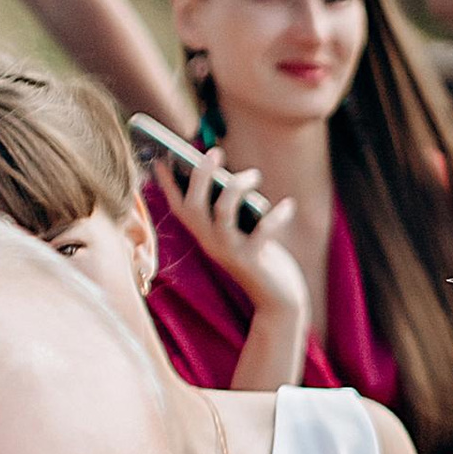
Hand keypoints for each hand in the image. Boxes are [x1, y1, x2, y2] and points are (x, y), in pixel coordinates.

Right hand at [153, 148, 311, 381]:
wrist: (276, 301)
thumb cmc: (260, 259)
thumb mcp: (240, 233)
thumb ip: (231, 210)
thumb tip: (229, 176)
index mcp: (203, 234)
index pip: (178, 206)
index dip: (168, 182)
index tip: (164, 156)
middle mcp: (209, 242)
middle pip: (194, 205)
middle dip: (201, 175)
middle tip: (216, 152)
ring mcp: (229, 252)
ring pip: (223, 213)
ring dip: (238, 187)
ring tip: (255, 175)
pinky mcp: (252, 260)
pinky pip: (263, 231)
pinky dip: (277, 215)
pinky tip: (288, 205)